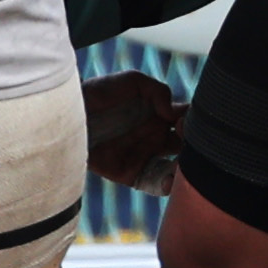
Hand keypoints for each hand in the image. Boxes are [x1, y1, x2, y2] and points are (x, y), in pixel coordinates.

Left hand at [82, 71, 185, 195]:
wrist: (70, 113)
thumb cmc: (99, 93)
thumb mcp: (131, 81)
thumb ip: (159, 90)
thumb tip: (173, 112)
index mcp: (161, 116)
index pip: (190, 122)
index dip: (197, 124)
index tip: (187, 123)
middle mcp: (157, 137)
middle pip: (189, 148)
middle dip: (197, 150)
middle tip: (190, 146)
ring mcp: (145, 156)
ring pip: (178, 168)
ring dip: (187, 170)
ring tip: (185, 166)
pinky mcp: (131, 173)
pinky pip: (156, 184)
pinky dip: (168, 185)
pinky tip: (170, 180)